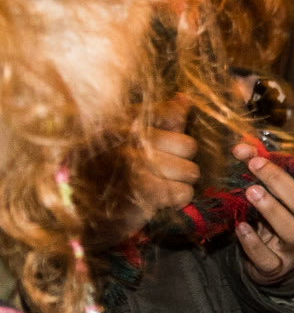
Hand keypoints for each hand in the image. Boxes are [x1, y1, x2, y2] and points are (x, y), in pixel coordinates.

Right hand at [122, 97, 200, 234]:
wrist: (84, 213)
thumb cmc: (111, 174)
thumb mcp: (127, 140)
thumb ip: (159, 119)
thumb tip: (184, 99)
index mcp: (123, 120)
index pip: (171, 114)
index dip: (175, 135)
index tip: (163, 148)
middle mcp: (127, 136)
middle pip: (188, 145)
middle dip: (181, 164)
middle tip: (160, 173)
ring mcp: (133, 161)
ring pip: (190, 170)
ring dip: (179, 183)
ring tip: (157, 186)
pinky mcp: (141, 188)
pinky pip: (184, 192)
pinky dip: (176, 200)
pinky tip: (157, 200)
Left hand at [233, 142, 293, 285]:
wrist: (280, 267)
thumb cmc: (285, 223)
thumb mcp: (290, 199)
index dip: (285, 167)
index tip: (256, 154)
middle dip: (279, 181)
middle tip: (254, 164)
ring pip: (291, 231)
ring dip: (271, 210)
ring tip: (250, 191)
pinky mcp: (276, 269)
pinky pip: (268, 258)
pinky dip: (253, 243)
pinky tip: (240, 227)